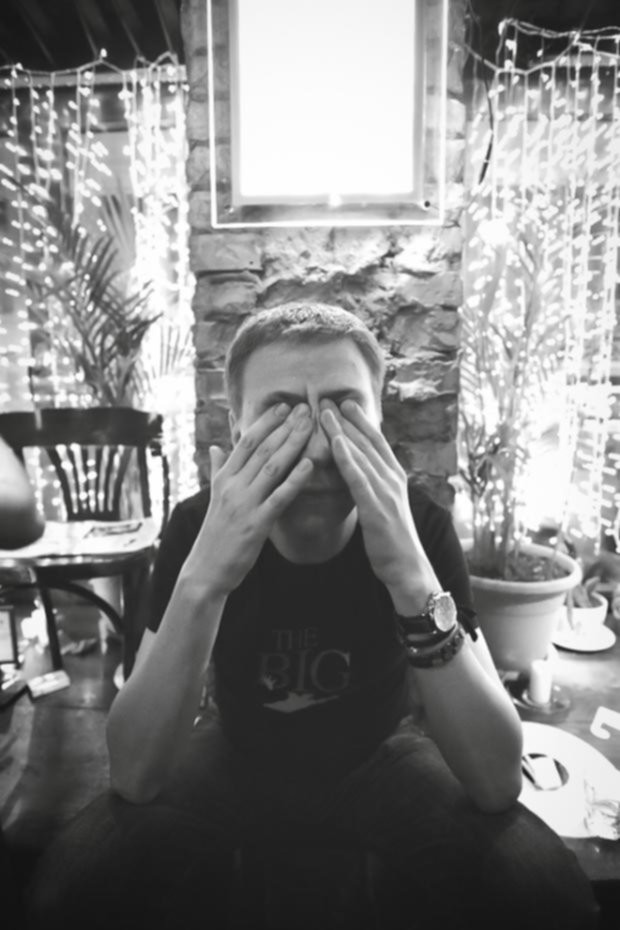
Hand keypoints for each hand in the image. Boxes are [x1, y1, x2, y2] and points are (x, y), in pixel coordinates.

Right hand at [185, 403, 313, 596]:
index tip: (283, 406)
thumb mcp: (213, 497)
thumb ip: (217, 470)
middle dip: (284, 427)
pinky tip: (309, 464)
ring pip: (271, 467)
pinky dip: (295, 479)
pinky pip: (280, 497)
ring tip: (309, 426)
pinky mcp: (257, 524)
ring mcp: (245, 504)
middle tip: (304, 408)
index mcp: (223, 478)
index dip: (265, 422)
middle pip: (261, 449)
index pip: (245, 442)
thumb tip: (215, 446)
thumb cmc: (214, 534)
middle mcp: (232, 486)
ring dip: (292, 444)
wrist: (206, 569)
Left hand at [320, 400, 436, 604]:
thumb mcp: (384, 506)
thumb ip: (374, 486)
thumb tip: (359, 472)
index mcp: (395, 477)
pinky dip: (346, 458)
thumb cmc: (392, 540)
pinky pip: (358, 478)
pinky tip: (334, 443)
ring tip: (323, 412)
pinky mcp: (376, 508)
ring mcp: (386, 492)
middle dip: (345, 419)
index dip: (360, 420)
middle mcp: (393, 478)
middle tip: (325, 398)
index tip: (343, 402)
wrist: (408, 568)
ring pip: (360, 454)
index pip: (376, 441)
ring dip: (341, 430)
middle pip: (366, 441)